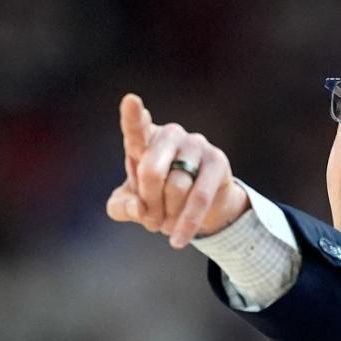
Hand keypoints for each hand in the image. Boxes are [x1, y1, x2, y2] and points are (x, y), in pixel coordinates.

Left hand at [106, 93, 249, 247]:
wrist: (201, 209)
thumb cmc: (159, 199)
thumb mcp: (132, 206)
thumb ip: (122, 207)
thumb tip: (139, 208)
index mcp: (144, 139)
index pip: (135, 129)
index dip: (133, 116)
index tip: (131, 101)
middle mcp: (170, 135)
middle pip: (151, 171)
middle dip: (147, 203)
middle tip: (149, 220)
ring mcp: (196, 144)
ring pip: (176, 187)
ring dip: (168, 215)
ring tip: (166, 226)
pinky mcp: (218, 161)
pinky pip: (200, 197)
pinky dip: (187, 222)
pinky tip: (178, 240)